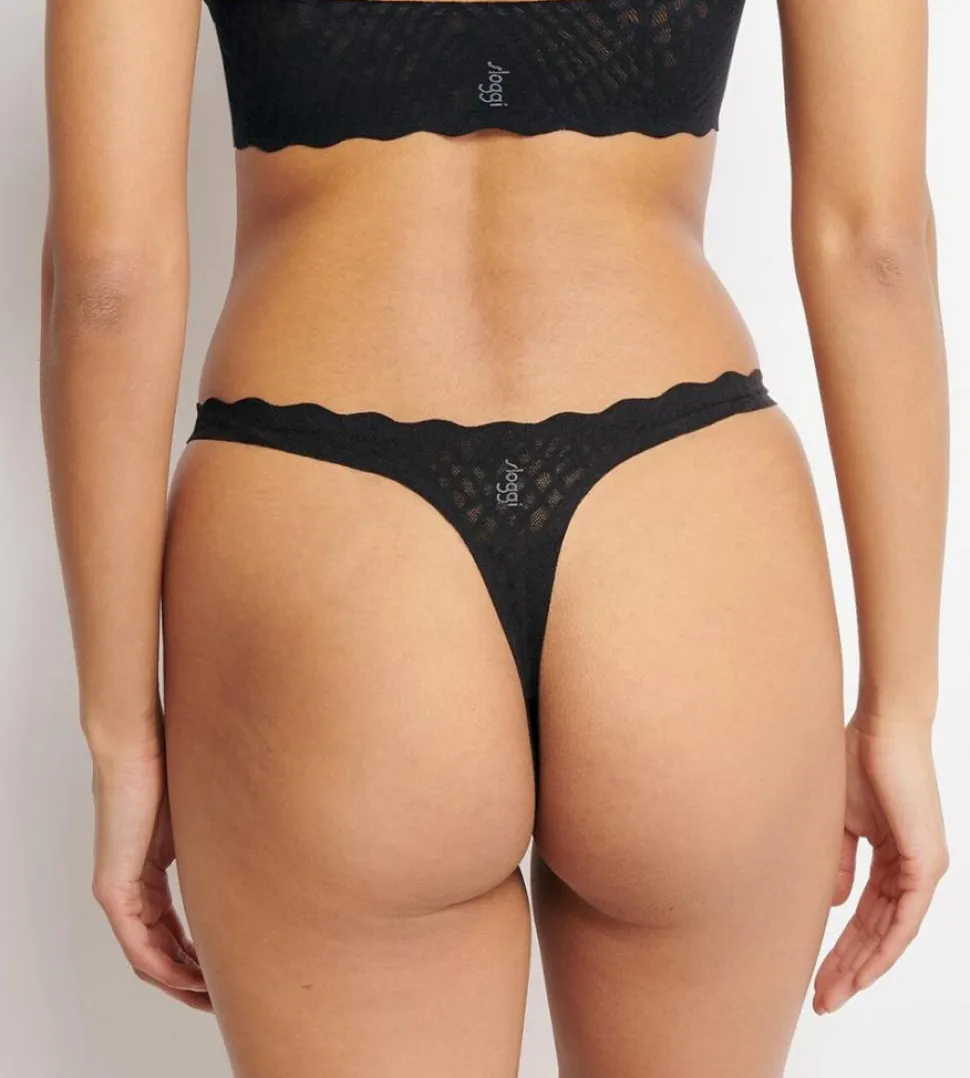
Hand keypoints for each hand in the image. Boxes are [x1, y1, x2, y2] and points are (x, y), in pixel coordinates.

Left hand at [90, 733, 211, 1010]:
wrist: (136, 746)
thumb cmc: (171, 765)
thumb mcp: (204, 814)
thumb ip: (219, 838)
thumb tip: (263, 836)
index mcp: (148, 870)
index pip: (170, 927)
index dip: (197, 953)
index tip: (227, 965)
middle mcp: (129, 887)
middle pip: (159, 949)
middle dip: (191, 977)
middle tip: (222, 994)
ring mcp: (119, 890)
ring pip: (148, 955)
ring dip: (180, 981)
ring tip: (212, 995)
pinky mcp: (114, 889)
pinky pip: (137, 946)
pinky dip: (164, 968)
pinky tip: (190, 980)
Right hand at [813, 710, 947, 1012]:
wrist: (883, 725)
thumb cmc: (857, 757)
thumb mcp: (839, 819)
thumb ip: (838, 861)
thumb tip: (832, 902)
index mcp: (893, 857)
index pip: (867, 915)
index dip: (841, 948)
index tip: (815, 975)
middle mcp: (913, 869)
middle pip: (878, 933)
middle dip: (848, 969)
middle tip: (821, 1000)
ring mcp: (923, 867)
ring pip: (893, 934)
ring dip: (863, 968)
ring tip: (832, 993)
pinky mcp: (926, 862)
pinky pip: (906, 918)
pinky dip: (885, 947)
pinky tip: (863, 971)